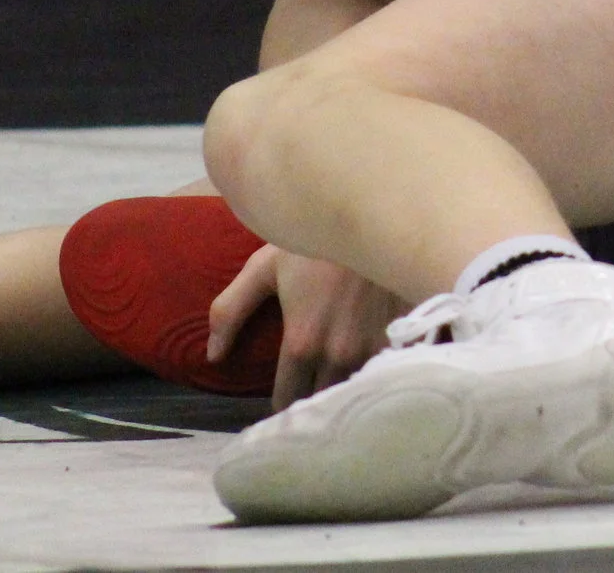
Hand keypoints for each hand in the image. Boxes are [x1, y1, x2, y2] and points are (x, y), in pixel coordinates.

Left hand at [208, 244, 403, 409]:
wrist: (376, 214)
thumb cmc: (315, 241)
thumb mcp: (265, 267)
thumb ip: (230, 311)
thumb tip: (213, 355)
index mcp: (302, 342)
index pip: (286, 399)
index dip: (282, 399)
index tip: (284, 392)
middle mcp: (338, 355)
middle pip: (321, 399)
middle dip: (313, 396)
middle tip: (310, 385)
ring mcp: (373, 348)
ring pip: (353, 388)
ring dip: (344, 386)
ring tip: (338, 376)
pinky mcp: (400, 337)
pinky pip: (385, 371)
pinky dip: (376, 372)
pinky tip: (371, 361)